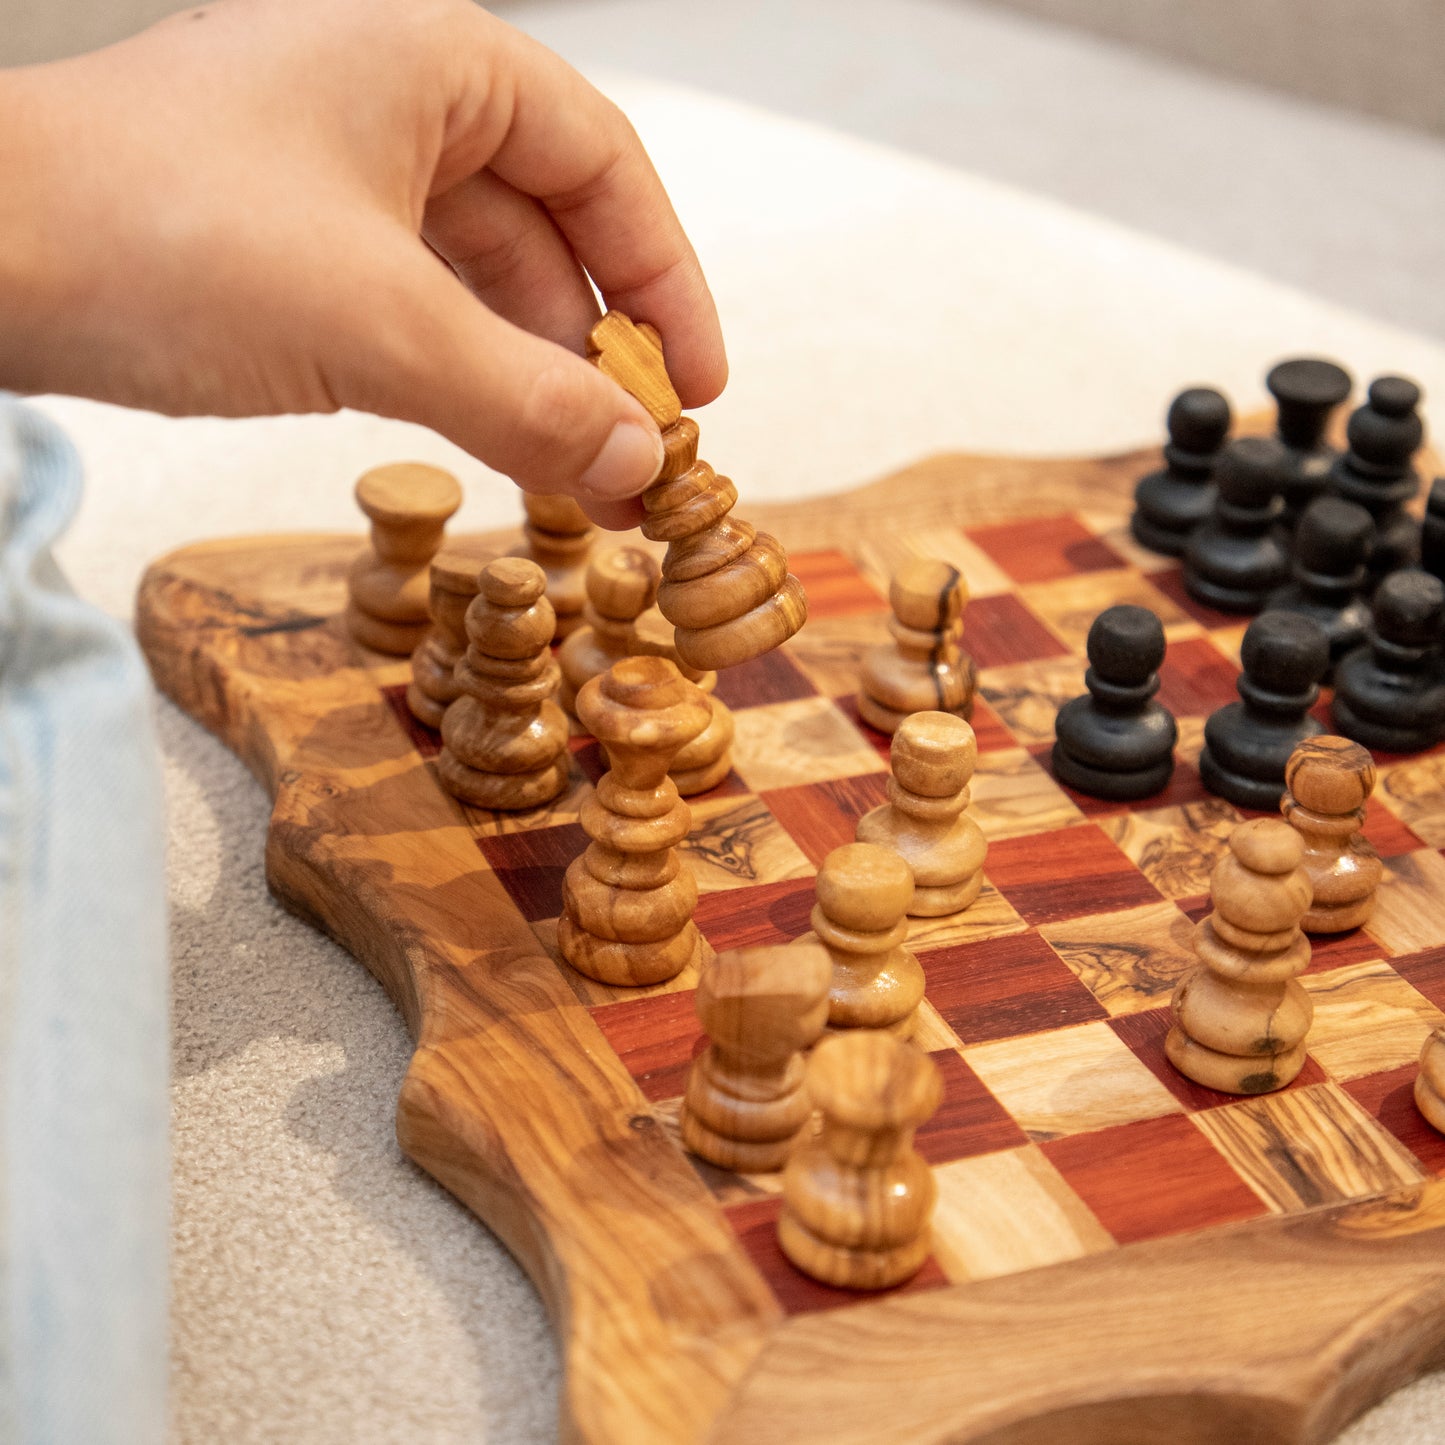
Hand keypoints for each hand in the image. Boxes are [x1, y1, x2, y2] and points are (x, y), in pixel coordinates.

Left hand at [0, 0, 724, 518]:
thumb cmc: (158, 232)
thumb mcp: (380, 323)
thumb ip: (528, 400)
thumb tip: (644, 468)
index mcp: (433, 61)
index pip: (603, 164)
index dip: (667, 279)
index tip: (700, 387)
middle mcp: (392, 102)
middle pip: (548, 231)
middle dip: (598, 352)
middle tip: (635, 459)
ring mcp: (336, 176)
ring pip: (480, 282)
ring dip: (531, 379)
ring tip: (570, 475)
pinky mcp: (291, 247)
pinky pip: (415, 312)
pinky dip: (461, 380)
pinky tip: (488, 443)